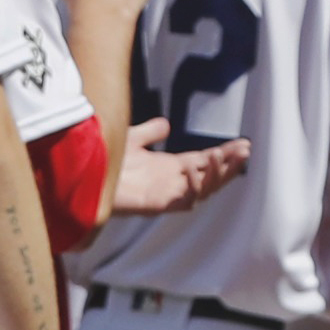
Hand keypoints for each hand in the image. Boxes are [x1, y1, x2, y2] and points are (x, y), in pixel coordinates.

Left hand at [106, 114, 249, 216]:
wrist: (84, 175)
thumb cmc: (104, 161)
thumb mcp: (132, 140)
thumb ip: (150, 132)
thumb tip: (167, 124)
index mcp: (169, 169)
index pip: (205, 161)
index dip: (224, 154)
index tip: (243, 144)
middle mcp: (171, 183)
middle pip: (210, 176)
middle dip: (229, 165)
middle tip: (245, 151)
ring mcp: (165, 195)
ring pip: (203, 191)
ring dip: (217, 175)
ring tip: (225, 156)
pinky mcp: (156, 205)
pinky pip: (184, 201)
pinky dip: (194, 186)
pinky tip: (196, 168)